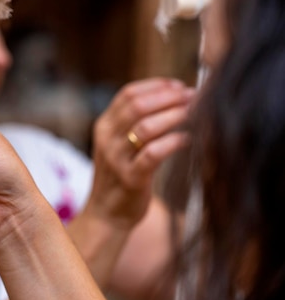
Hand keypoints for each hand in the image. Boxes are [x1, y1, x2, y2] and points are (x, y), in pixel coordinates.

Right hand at [86, 78, 194, 229]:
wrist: (106, 214)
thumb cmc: (121, 176)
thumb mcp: (119, 144)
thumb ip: (135, 123)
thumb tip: (174, 96)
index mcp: (104, 126)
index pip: (128, 94)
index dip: (156, 86)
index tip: (179, 85)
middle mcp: (107, 139)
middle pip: (137, 106)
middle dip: (169, 97)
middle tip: (193, 96)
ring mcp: (116, 159)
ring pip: (146, 127)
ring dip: (174, 115)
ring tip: (194, 112)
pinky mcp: (130, 178)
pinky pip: (154, 153)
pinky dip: (173, 142)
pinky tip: (187, 139)